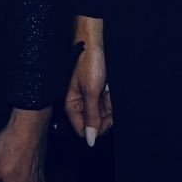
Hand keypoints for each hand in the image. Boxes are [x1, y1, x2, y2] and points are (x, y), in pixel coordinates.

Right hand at [64, 16, 113, 144]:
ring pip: (103, 112)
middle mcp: (78, 103)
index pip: (83, 130)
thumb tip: (90, 140)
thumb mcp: (91, 91)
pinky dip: (110, 96)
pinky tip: (109, 87)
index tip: (106, 120)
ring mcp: (88, 97)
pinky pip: (106, 101)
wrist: (95, 41)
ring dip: (109, 103)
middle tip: (107, 98)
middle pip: (95, 122)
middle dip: (105, 113)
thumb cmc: (89, 62)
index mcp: (71, 105)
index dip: (96, 128)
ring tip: (107, 89)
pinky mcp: (96, 90)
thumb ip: (91, 117)